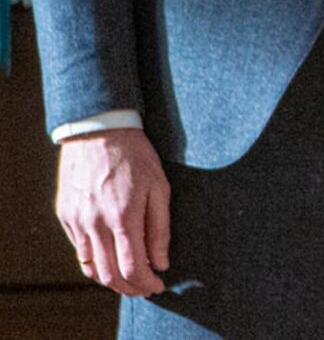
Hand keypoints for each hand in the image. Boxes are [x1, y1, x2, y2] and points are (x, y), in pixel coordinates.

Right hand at [55, 128, 169, 296]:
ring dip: (110, 280)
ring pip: (91, 267)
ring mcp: (77, 221)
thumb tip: (161, 262)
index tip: (158, 285)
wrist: (98, 131)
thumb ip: (160, 228)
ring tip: (129, 280)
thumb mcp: (159, 187)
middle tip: (145, 289)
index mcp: (123, 216)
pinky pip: (79, 251)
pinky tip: (110, 260)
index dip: (146, 282)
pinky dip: (95, 263)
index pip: (132, 266)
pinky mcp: (66, 216)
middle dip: (129, 288)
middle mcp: (95, 223)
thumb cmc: (135, 156)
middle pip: (109, 274)